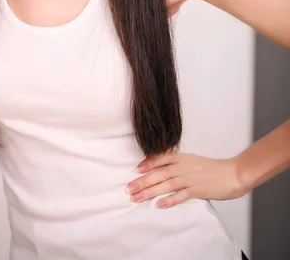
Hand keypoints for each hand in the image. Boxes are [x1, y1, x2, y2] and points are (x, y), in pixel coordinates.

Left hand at [126, 151, 246, 208]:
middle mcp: (184, 167)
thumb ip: (179, 164)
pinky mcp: (198, 190)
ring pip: (166, 185)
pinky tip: (159, 205)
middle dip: (142, 181)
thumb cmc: (213, 169)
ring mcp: (190, 178)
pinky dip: (170, 200)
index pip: (161, 158)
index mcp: (183, 158)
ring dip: (150, 192)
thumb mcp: (193, 161)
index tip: (136, 170)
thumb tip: (164, 170)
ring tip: (137, 198)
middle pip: (159, 174)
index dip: (148, 163)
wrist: (233, 173)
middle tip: (129, 188)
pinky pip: (181, 196)